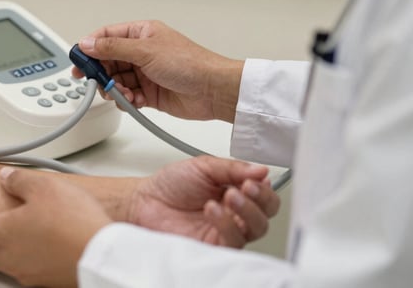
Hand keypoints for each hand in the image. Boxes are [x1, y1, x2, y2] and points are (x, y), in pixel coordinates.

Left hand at [0, 167, 110, 287]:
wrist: (99, 255)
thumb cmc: (72, 222)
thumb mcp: (44, 187)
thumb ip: (21, 181)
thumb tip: (8, 177)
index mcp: (1, 232)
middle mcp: (9, 256)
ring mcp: (26, 271)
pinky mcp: (45, 279)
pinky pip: (19, 270)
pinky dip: (11, 261)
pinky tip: (21, 255)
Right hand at [73, 20, 243, 122]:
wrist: (213, 91)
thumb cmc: (190, 64)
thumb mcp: (146, 51)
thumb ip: (113, 48)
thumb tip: (88, 43)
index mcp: (141, 33)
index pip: (106, 36)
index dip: (90, 47)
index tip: (78, 60)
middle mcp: (142, 52)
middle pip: (108, 61)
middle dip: (101, 73)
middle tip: (95, 82)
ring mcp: (145, 73)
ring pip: (116, 81)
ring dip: (115, 90)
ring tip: (122, 94)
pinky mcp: (150, 93)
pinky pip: (128, 96)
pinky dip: (127, 101)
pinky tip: (134, 101)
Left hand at [128, 156, 279, 246]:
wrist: (145, 201)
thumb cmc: (171, 184)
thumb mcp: (203, 166)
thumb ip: (233, 168)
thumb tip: (262, 170)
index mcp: (237, 191)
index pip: (265, 195)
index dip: (264, 188)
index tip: (254, 179)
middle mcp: (236, 213)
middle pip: (266, 213)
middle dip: (261, 199)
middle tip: (246, 186)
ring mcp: (227, 231)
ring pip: (256, 229)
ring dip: (246, 210)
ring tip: (227, 196)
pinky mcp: (215, 246)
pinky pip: (234, 241)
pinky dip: (227, 224)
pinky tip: (213, 210)